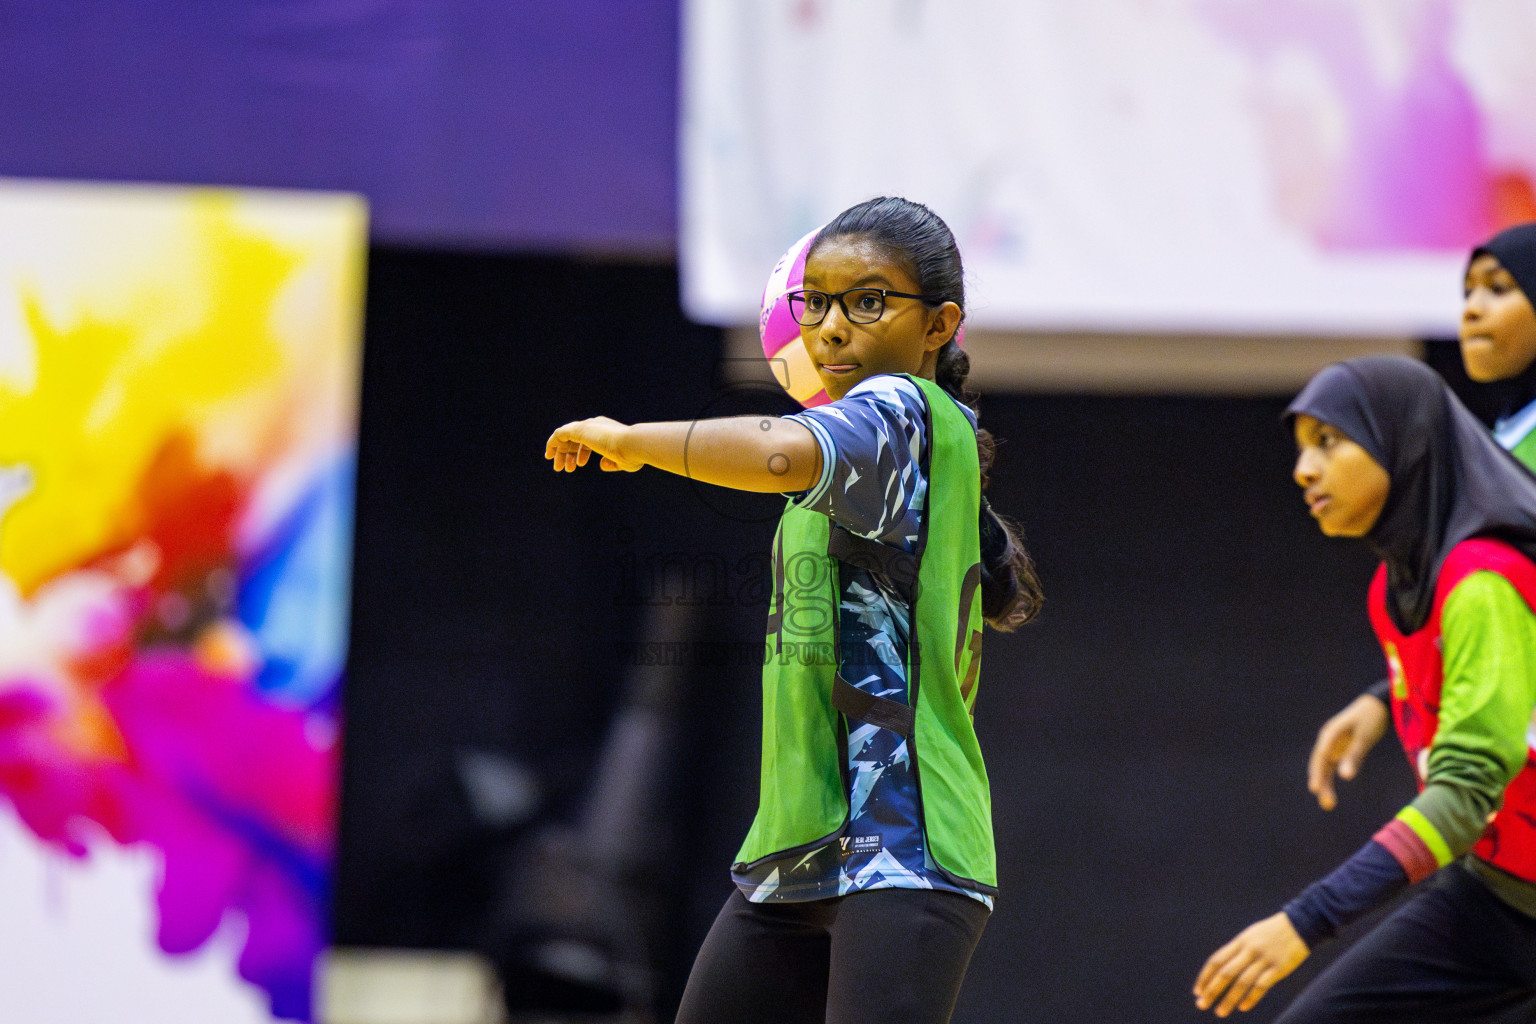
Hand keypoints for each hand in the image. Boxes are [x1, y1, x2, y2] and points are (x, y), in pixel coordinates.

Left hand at [545, 417, 641, 472]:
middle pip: (575, 438)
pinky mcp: (580, 430)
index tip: (578, 465)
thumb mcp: (622, 461)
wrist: (633, 445)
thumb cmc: (633, 454)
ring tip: (559, 468)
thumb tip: (601, 465)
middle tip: (565, 469)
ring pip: (566, 437)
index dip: (581, 452)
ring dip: (560, 452)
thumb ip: (612, 463)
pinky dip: (552, 443)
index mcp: (607, 430)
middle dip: (568, 453)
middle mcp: (596, 425)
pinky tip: (549, 454)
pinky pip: (560, 434)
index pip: (588, 439)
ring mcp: (588, 426)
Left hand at [1194, 912, 1308, 1015]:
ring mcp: (1264, 959)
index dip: (1205, 977)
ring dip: (1229, 999)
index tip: (1197, 991)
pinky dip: (1251, 997)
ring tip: (1220, 1012)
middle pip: (1226, 972)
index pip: (1216, 960)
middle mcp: (1249, 950)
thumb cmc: (1272, 932)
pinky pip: (1262, 985)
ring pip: (1242, 982)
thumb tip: (1222, 969)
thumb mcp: (1251, 936)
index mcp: (1240, 941)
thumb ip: (1238, 951)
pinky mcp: (1280, 968)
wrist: (1300, 924)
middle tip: (1201, 1004)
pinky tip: (1243, 1007)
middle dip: (1212, 990)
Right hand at [1307, 692, 1389, 810]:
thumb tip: (1345, 777)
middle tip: (1327, 805)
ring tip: (1328, 805)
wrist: (1378, 704)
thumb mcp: (1364, 738)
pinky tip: (1331, 793)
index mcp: (1330, 734)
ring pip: (1326, 768)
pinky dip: (1332, 779)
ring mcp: (1334, 745)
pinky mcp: (1343, 749)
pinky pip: (1335, 766)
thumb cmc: (1371, 718)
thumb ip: (1353, 757)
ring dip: (1326, 784)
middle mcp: (1328, 741)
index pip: (1320, 757)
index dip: (1317, 774)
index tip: (1315, 789)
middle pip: (1321, 765)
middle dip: (1322, 784)